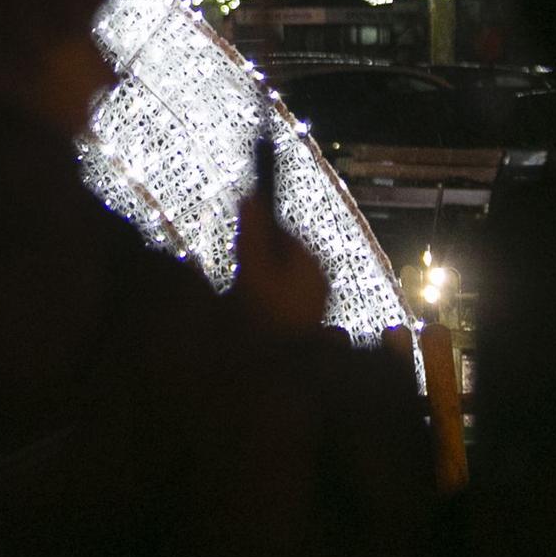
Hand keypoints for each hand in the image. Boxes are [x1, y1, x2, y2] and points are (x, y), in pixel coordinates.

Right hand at [233, 194, 328, 330]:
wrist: (282, 360)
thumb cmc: (267, 313)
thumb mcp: (253, 267)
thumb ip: (252, 232)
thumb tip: (251, 196)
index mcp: (309, 261)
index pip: (282, 232)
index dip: (256, 236)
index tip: (238, 250)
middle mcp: (318, 277)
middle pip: (282, 255)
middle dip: (258, 260)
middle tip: (238, 276)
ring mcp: (316, 301)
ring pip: (282, 278)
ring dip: (262, 282)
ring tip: (244, 297)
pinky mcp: (309, 320)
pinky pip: (286, 298)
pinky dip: (270, 300)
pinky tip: (256, 313)